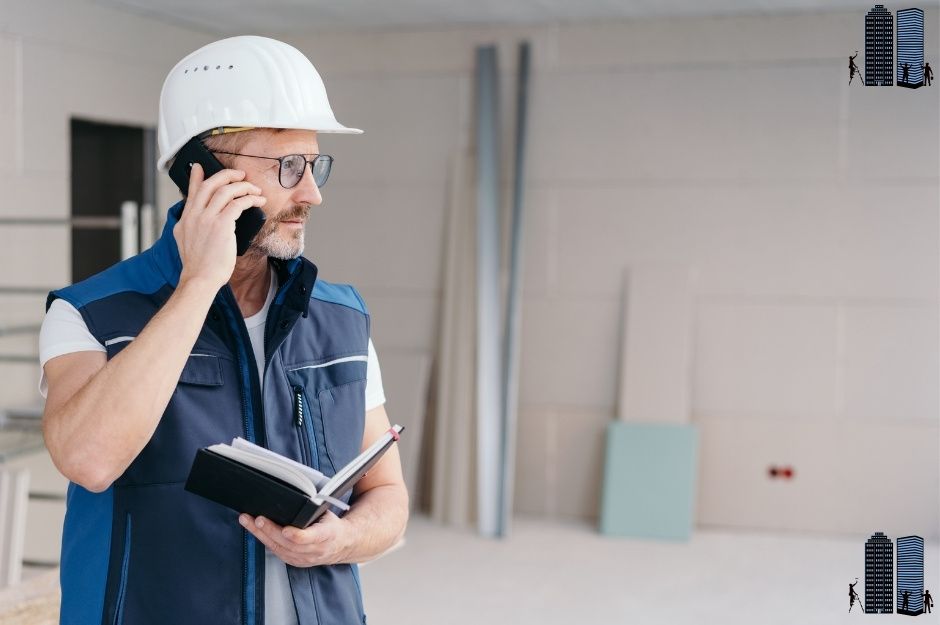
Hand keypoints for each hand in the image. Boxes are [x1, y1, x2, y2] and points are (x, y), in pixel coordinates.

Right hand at [174, 163, 266, 290]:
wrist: (200, 279)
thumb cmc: (199, 266)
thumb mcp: (186, 242)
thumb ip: (191, 227)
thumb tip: (198, 219)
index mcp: (185, 219)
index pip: (192, 192)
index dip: (196, 177)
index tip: (199, 166)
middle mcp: (194, 215)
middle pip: (210, 184)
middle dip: (227, 175)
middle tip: (239, 174)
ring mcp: (206, 219)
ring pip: (226, 191)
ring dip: (243, 186)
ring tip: (255, 189)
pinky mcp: (221, 225)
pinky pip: (238, 203)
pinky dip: (250, 199)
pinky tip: (258, 201)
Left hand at [239, 511, 354, 566]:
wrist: (342, 544)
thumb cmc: (332, 524)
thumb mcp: (329, 513)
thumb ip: (315, 507)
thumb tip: (299, 493)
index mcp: (328, 535)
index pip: (312, 538)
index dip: (298, 535)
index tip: (286, 530)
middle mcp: (316, 550)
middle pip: (289, 543)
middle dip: (271, 530)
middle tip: (257, 519)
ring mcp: (305, 559)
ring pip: (279, 549)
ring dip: (261, 535)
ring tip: (248, 521)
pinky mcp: (296, 562)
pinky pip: (277, 552)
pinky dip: (265, 540)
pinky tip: (255, 530)